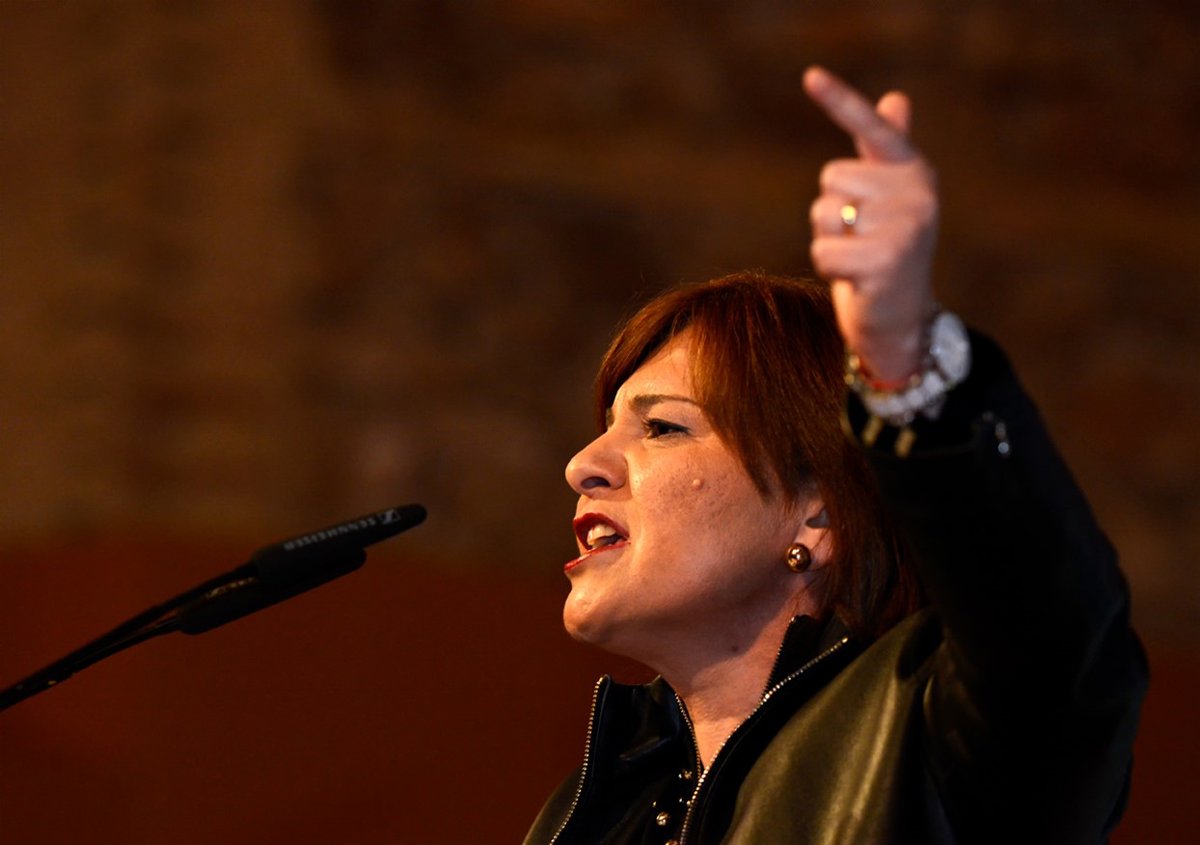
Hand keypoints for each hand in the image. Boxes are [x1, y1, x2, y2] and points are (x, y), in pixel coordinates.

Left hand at [803, 66, 938, 382]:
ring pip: (823, 214)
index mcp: (913, 170)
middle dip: (832, 213)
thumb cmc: (887, 253)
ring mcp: (905, 226)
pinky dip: (830, 268)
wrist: (902, 320)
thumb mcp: (888, 199)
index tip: (809, 74)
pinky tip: (856, 279)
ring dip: (830, 242)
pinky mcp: (886, 260)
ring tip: (860, 259)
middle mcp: (917, 191)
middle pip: (830, 180)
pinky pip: (824, 250)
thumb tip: (896, 98)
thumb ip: (887, 151)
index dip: (840, 101)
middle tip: (862, 239)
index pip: (872, 128)